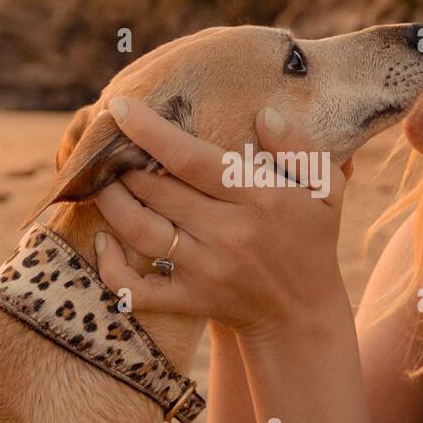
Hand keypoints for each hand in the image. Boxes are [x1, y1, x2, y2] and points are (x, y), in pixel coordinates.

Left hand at [90, 95, 353, 340]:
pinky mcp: (189, 300)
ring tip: (96, 176)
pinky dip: (111, 266)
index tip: (119, 106)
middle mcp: (228, 234)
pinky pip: (137, 287)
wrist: (303, 315)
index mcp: (260, 199)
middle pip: (157, 191)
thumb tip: (266, 114)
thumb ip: (300, 148)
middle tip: (104, 139)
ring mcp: (205, 270)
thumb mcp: (325, 190)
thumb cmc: (312, 241)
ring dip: (110, 200)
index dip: (151, 132)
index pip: (192, 159)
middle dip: (121, 161)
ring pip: (139, 231)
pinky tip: (103, 238)